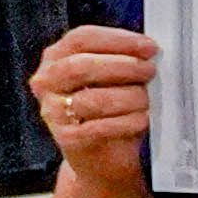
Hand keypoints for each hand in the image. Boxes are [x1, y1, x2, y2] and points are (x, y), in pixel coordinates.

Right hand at [29, 23, 151, 166]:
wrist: (103, 158)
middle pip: (82, 66)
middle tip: (150, 71)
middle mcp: (47, 82)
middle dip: (123, 66)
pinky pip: (100, 127)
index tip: (148, 47)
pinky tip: (142, 120)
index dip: (117, 40)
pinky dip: (127, 122)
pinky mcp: (68, 139)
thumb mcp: (113, 80)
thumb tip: (150, 50)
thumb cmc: (111, 112)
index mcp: (56, 58)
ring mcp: (53, 111)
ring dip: (129, 97)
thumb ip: (122, 61)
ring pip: (92, 99)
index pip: (81, 38)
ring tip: (146, 101)